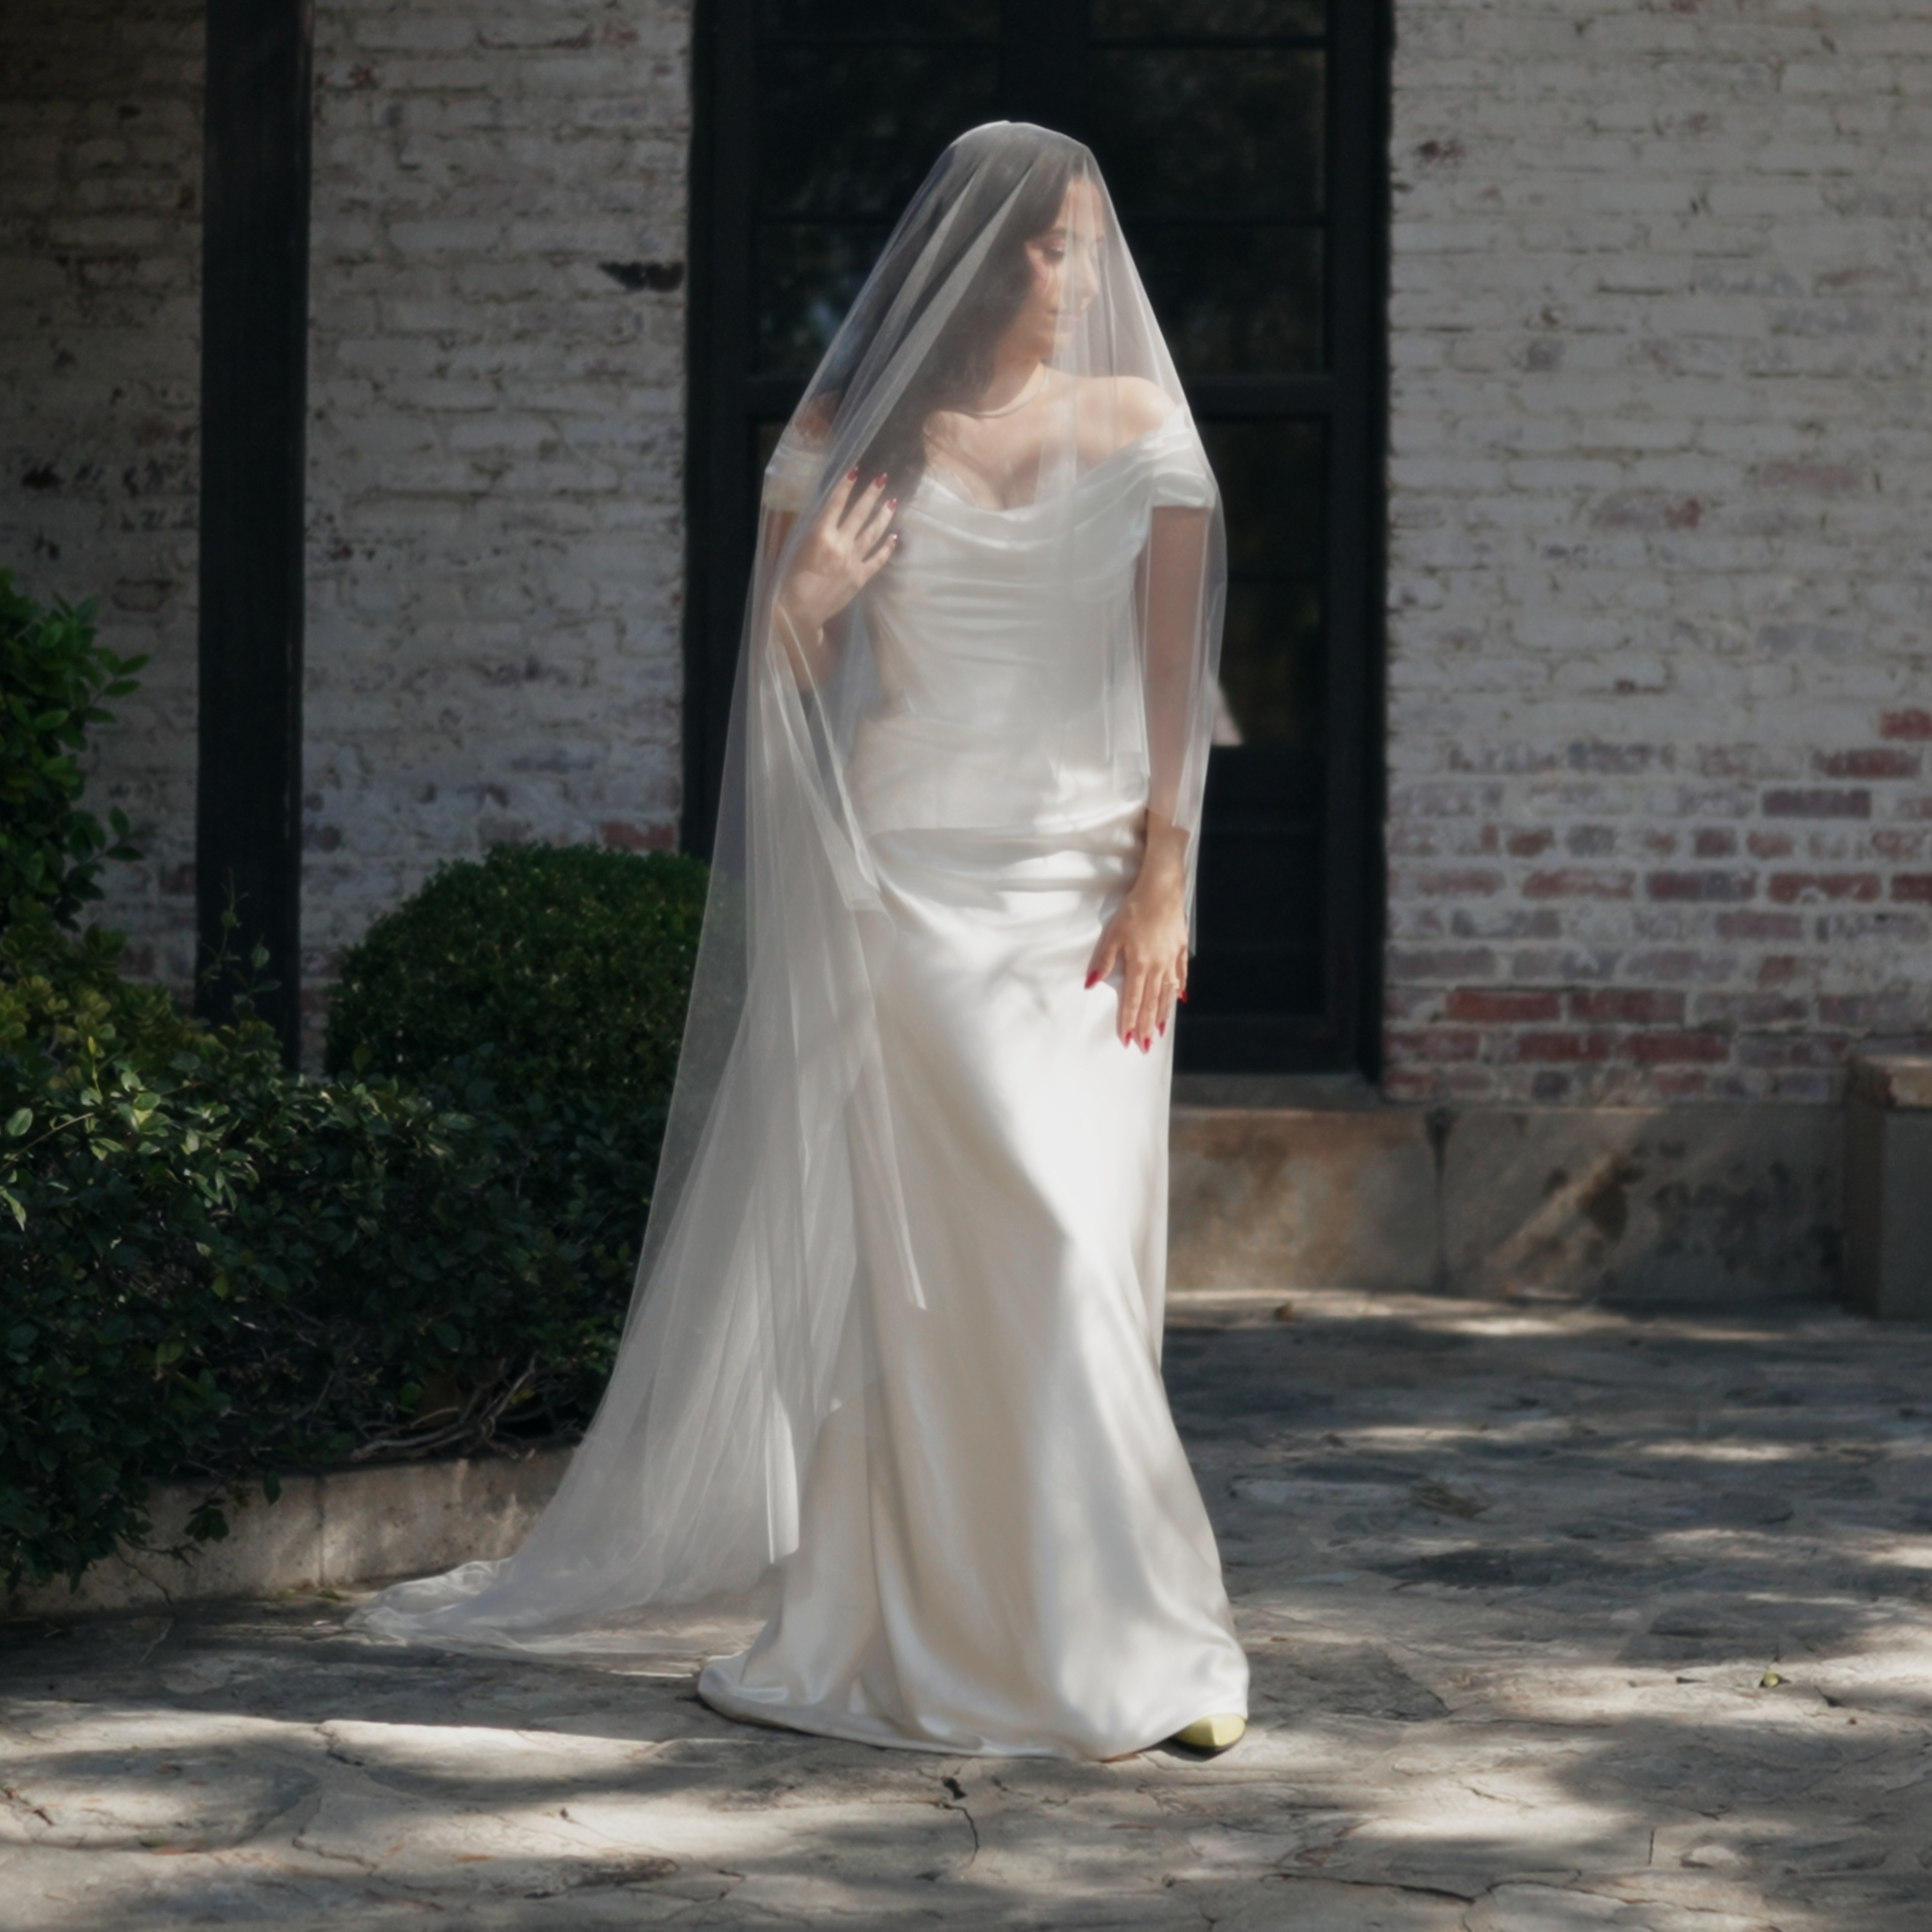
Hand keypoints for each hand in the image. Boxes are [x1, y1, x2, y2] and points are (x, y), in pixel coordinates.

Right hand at [774, 469, 897, 642]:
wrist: (799, 611)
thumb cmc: (790, 579)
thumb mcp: (795, 547)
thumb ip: (811, 530)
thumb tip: (823, 515)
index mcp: (820, 534)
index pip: (836, 503)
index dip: (846, 485)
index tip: (856, 470)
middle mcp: (840, 543)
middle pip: (860, 514)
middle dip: (872, 494)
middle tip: (883, 478)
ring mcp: (853, 560)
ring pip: (873, 533)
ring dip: (883, 516)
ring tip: (893, 501)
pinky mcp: (860, 577)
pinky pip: (878, 559)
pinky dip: (887, 547)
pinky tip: (894, 537)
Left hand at [1085, 820, 1188, 1050]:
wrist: (1163, 888)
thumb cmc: (1135, 909)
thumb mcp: (1113, 933)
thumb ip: (1104, 961)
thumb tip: (1091, 984)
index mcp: (1140, 965)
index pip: (1133, 1001)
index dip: (1129, 1022)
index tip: (1127, 1040)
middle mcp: (1158, 967)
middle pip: (1151, 1003)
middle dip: (1146, 1027)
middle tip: (1144, 1047)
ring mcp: (1172, 960)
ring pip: (1167, 994)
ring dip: (1162, 1015)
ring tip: (1159, 1032)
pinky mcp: (1180, 949)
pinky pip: (1181, 976)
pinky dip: (1179, 990)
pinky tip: (1180, 1000)